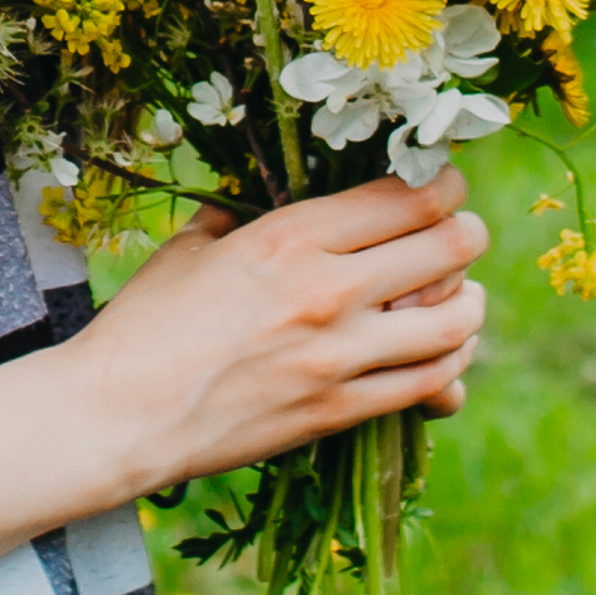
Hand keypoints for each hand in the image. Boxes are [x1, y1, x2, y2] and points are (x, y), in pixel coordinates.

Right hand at [67, 170, 487, 498]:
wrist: (125, 413)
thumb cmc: (146, 321)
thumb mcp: (191, 247)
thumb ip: (235, 217)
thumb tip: (255, 198)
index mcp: (288, 238)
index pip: (399, 200)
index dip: (438, 184)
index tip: (444, 181)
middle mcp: (326, 292)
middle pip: (442, 251)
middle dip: (466, 233)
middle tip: (465, 230)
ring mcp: (340, 357)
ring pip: (452, 324)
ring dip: (470, 303)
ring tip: (466, 295)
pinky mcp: (342, 411)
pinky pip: (429, 384)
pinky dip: (453, 365)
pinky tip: (446, 353)